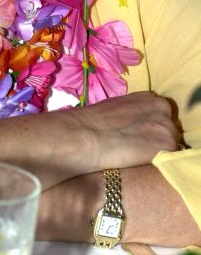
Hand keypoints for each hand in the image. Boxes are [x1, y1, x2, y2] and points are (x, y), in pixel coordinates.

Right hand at [64, 91, 179, 172]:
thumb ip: (134, 113)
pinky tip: (142, 161)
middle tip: (139, 146)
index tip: (140, 135)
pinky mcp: (167, 143)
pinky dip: (160, 159)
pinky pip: (172, 155)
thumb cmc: (92, 123)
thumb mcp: (117, 108)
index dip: (152, 126)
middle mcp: (161, 107)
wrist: (86, 135)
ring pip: (172, 142)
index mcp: (148, 97)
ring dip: (160, 149)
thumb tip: (138, 125)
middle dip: (159, 137)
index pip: (161, 114)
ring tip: (138, 155)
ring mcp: (165, 125)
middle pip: (170, 128)